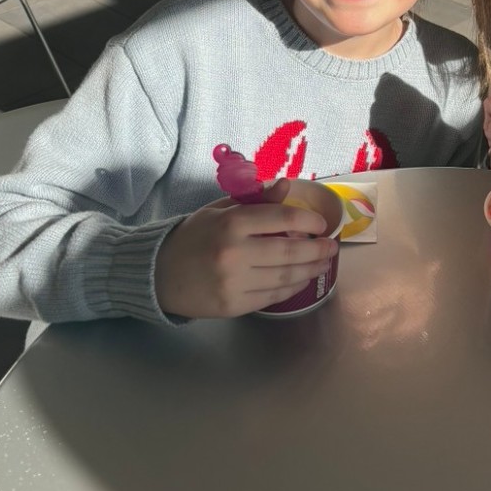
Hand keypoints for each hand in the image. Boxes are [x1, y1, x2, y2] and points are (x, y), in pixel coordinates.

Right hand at [154, 178, 338, 317]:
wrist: (158, 273)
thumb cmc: (195, 236)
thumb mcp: (222, 210)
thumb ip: (256, 200)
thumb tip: (286, 185)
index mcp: (233, 222)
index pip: (283, 219)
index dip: (309, 220)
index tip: (322, 224)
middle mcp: (235, 252)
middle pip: (290, 251)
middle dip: (318, 249)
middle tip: (332, 246)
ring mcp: (234, 282)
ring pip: (285, 277)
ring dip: (310, 269)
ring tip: (323, 263)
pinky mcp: (233, 305)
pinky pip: (272, 296)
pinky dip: (292, 287)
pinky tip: (302, 279)